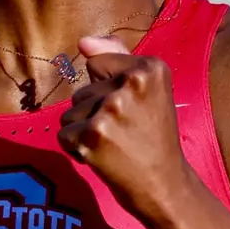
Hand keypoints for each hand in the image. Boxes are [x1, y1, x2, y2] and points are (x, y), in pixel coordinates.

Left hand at [58, 35, 194, 220]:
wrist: (165, 186)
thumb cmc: (153, 137)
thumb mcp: (147, 91)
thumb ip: (116, 58)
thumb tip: (83, 42)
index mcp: (150, 67)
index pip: (97, 63)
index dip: (108, 89)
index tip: (133, 109)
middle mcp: (132, 84)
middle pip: (82, 91)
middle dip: (95, 114)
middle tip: (126, 133)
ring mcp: (111, 109)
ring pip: (70, 113)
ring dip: (85, 132)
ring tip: (115, 146)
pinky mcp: (93, 135)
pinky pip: (64, 135)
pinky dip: (77, 150)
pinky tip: (103, 158)